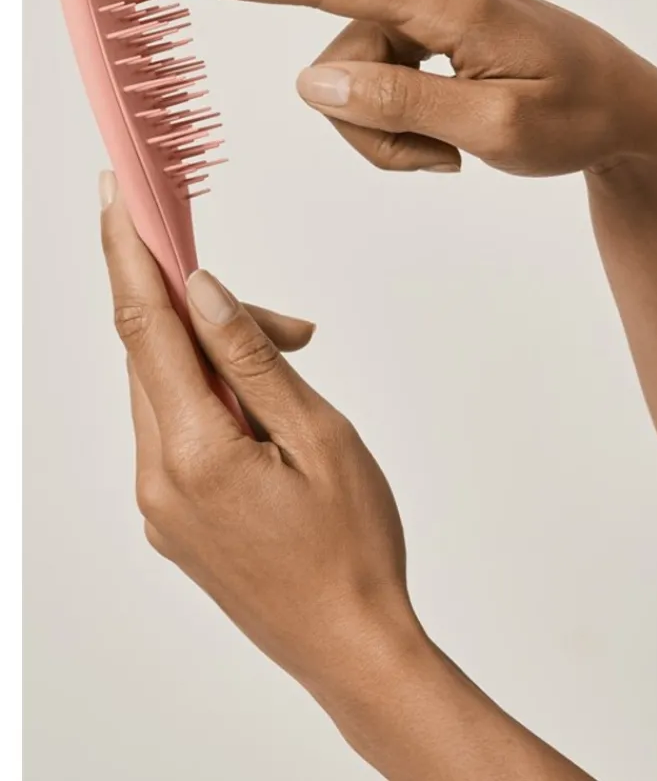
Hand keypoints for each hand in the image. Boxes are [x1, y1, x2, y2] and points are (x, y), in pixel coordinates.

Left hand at [100, 170, 419, 689]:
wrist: (351, 646)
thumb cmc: (354, 546)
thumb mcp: (319, 437)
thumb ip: (252, 361)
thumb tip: (204, 293)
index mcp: (194, 453)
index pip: (146, 326)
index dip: (129, 253)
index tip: (116, 196)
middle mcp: (157, 479)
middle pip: (157, 358)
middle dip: (208, 317)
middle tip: (290, 325)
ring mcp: (159, 506)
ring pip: (167, 396)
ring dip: (216, 364)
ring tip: (293, 373)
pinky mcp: (173, 521)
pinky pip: (175, 436)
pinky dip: (212, 404)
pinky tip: (263, 418)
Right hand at [153, 0, 656, 177]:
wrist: (624, 108)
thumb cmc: (578, 116)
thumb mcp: (496, 128)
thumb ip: (401, 104)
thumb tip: (310, 84)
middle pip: (336, 70)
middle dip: (374, 133)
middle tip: (442, 161)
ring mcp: (425, 8)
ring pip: (355, 87)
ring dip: (394, 135)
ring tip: (454, 150)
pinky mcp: (431, 29)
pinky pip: (381, 84)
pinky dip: (407, 126)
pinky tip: (454, 135)